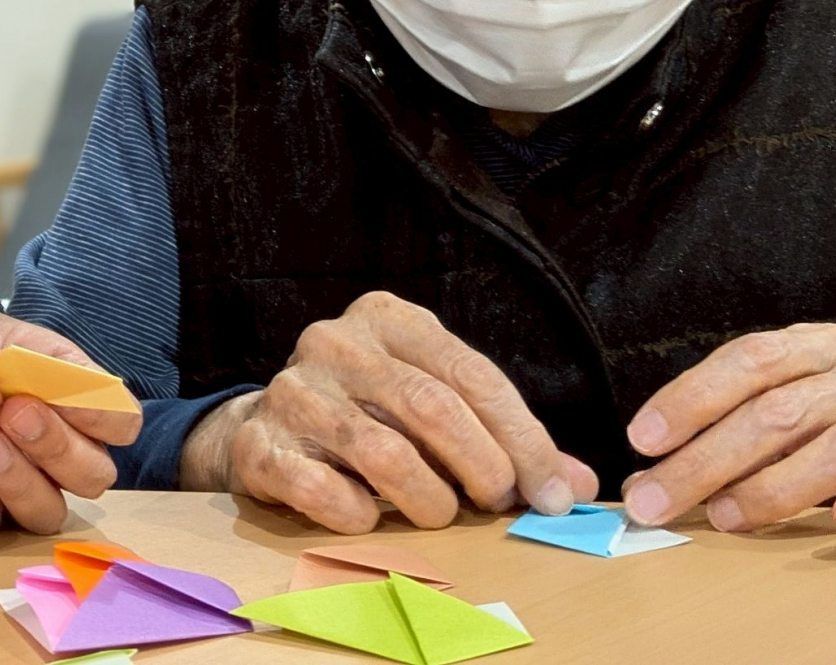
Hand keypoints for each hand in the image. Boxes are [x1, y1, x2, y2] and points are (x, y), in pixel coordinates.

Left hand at [0, 305, 140, 532]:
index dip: (105, 415)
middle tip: (15, 414)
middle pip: (94, 474)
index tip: (69, 397)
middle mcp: (51, 443)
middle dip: (59, 446)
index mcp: (66, 389)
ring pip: (48, 510)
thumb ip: (4, 346)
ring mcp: (12, 480)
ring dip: (22, 478)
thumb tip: (23, 374)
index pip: (119, 417)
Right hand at [181, 291, 596, 532]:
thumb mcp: (434, 403)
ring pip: (384, 454)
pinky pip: (325, 491)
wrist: (267, 429)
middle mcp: (335, 343)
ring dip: (429, 500)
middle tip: (499, 504)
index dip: (523, 437)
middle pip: (432, 408)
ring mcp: (292, 391)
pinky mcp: (259, 444)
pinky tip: (370, 514)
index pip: (471, 374)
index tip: (553, 490)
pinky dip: (361, 515)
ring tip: (439, 514)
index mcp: (386, 319)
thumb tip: (575, 484)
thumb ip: (502, 437)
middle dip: (483, 467)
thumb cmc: (369, 415)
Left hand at [623, 322, 835, 533]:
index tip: (642, 439)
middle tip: (657, 499)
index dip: (692, 397)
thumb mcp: (809, 408)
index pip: (749, 360)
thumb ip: (741, 429)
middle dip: (708, 459)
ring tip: (726, 516)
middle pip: (780, 411)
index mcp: (825, 347)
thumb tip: (651, 471)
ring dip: (777, 485)